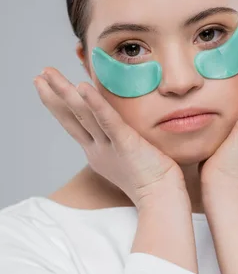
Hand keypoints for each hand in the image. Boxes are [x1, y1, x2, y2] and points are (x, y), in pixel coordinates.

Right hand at [33, 68, 186, 208]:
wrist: (162, 198)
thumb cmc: (152, 179)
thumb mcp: (127, 157)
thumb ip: (119, 141)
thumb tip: (121, 127)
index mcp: (97, 151)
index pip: (73, 124)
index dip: (59, 105)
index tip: (46, 87)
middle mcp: (97, 148)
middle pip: (71, 117)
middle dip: (53, 95)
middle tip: (39, 76)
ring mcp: (108, 147)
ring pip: (82, 115)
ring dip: (64, 93)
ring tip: (48, 75)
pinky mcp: (125, 144)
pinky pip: (108, 120)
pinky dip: (95, 104)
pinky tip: (82, 87)